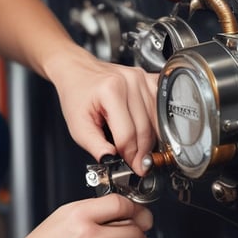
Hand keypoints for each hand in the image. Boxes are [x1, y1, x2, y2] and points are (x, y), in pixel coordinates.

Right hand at [5, 194, 152, 237]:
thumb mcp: (60, 219)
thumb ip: (90, 211)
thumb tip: (119, 210)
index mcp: (78, 216)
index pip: (120, 204)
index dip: (135, 207)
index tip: (138, 211)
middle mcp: (90, 237)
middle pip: (134, 228)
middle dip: (139, 230)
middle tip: (136, 230)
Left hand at [46, 48, 158, 175]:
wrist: (77, 70)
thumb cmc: (76, 93)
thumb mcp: (77, 124)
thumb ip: (95, 145)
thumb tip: (112, 161)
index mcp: (111, 91)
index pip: (128, 134)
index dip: (129, 156)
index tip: (132, 167)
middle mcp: (130, 82)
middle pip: (145, 130)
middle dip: (141, 152)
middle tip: (137, 164)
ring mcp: (142, 79)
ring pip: (157, 122)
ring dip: (150, 140)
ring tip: (138, 150)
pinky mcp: (149, 80)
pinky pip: (161, 108)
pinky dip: (157, 124)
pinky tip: (147, 132)